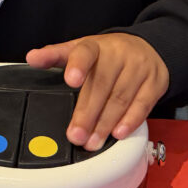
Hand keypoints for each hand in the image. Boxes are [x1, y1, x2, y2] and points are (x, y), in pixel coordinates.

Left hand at [26, 32, 168, 150]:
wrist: (148, 47)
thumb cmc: (107, 54)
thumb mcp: (80, 49)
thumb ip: (55, 56)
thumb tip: (32, 58)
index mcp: (95, 45)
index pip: (85, 52)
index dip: (77, 66)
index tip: (70, 80)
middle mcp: (118, 54)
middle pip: (102, 85)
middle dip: (87, 113)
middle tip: (76, 134)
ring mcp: (139, 67)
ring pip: (120, 98)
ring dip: (105, 123)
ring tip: (92, 141)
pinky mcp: (155, 82)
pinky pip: (143, 104)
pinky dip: (130, 121)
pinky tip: (117, 133)